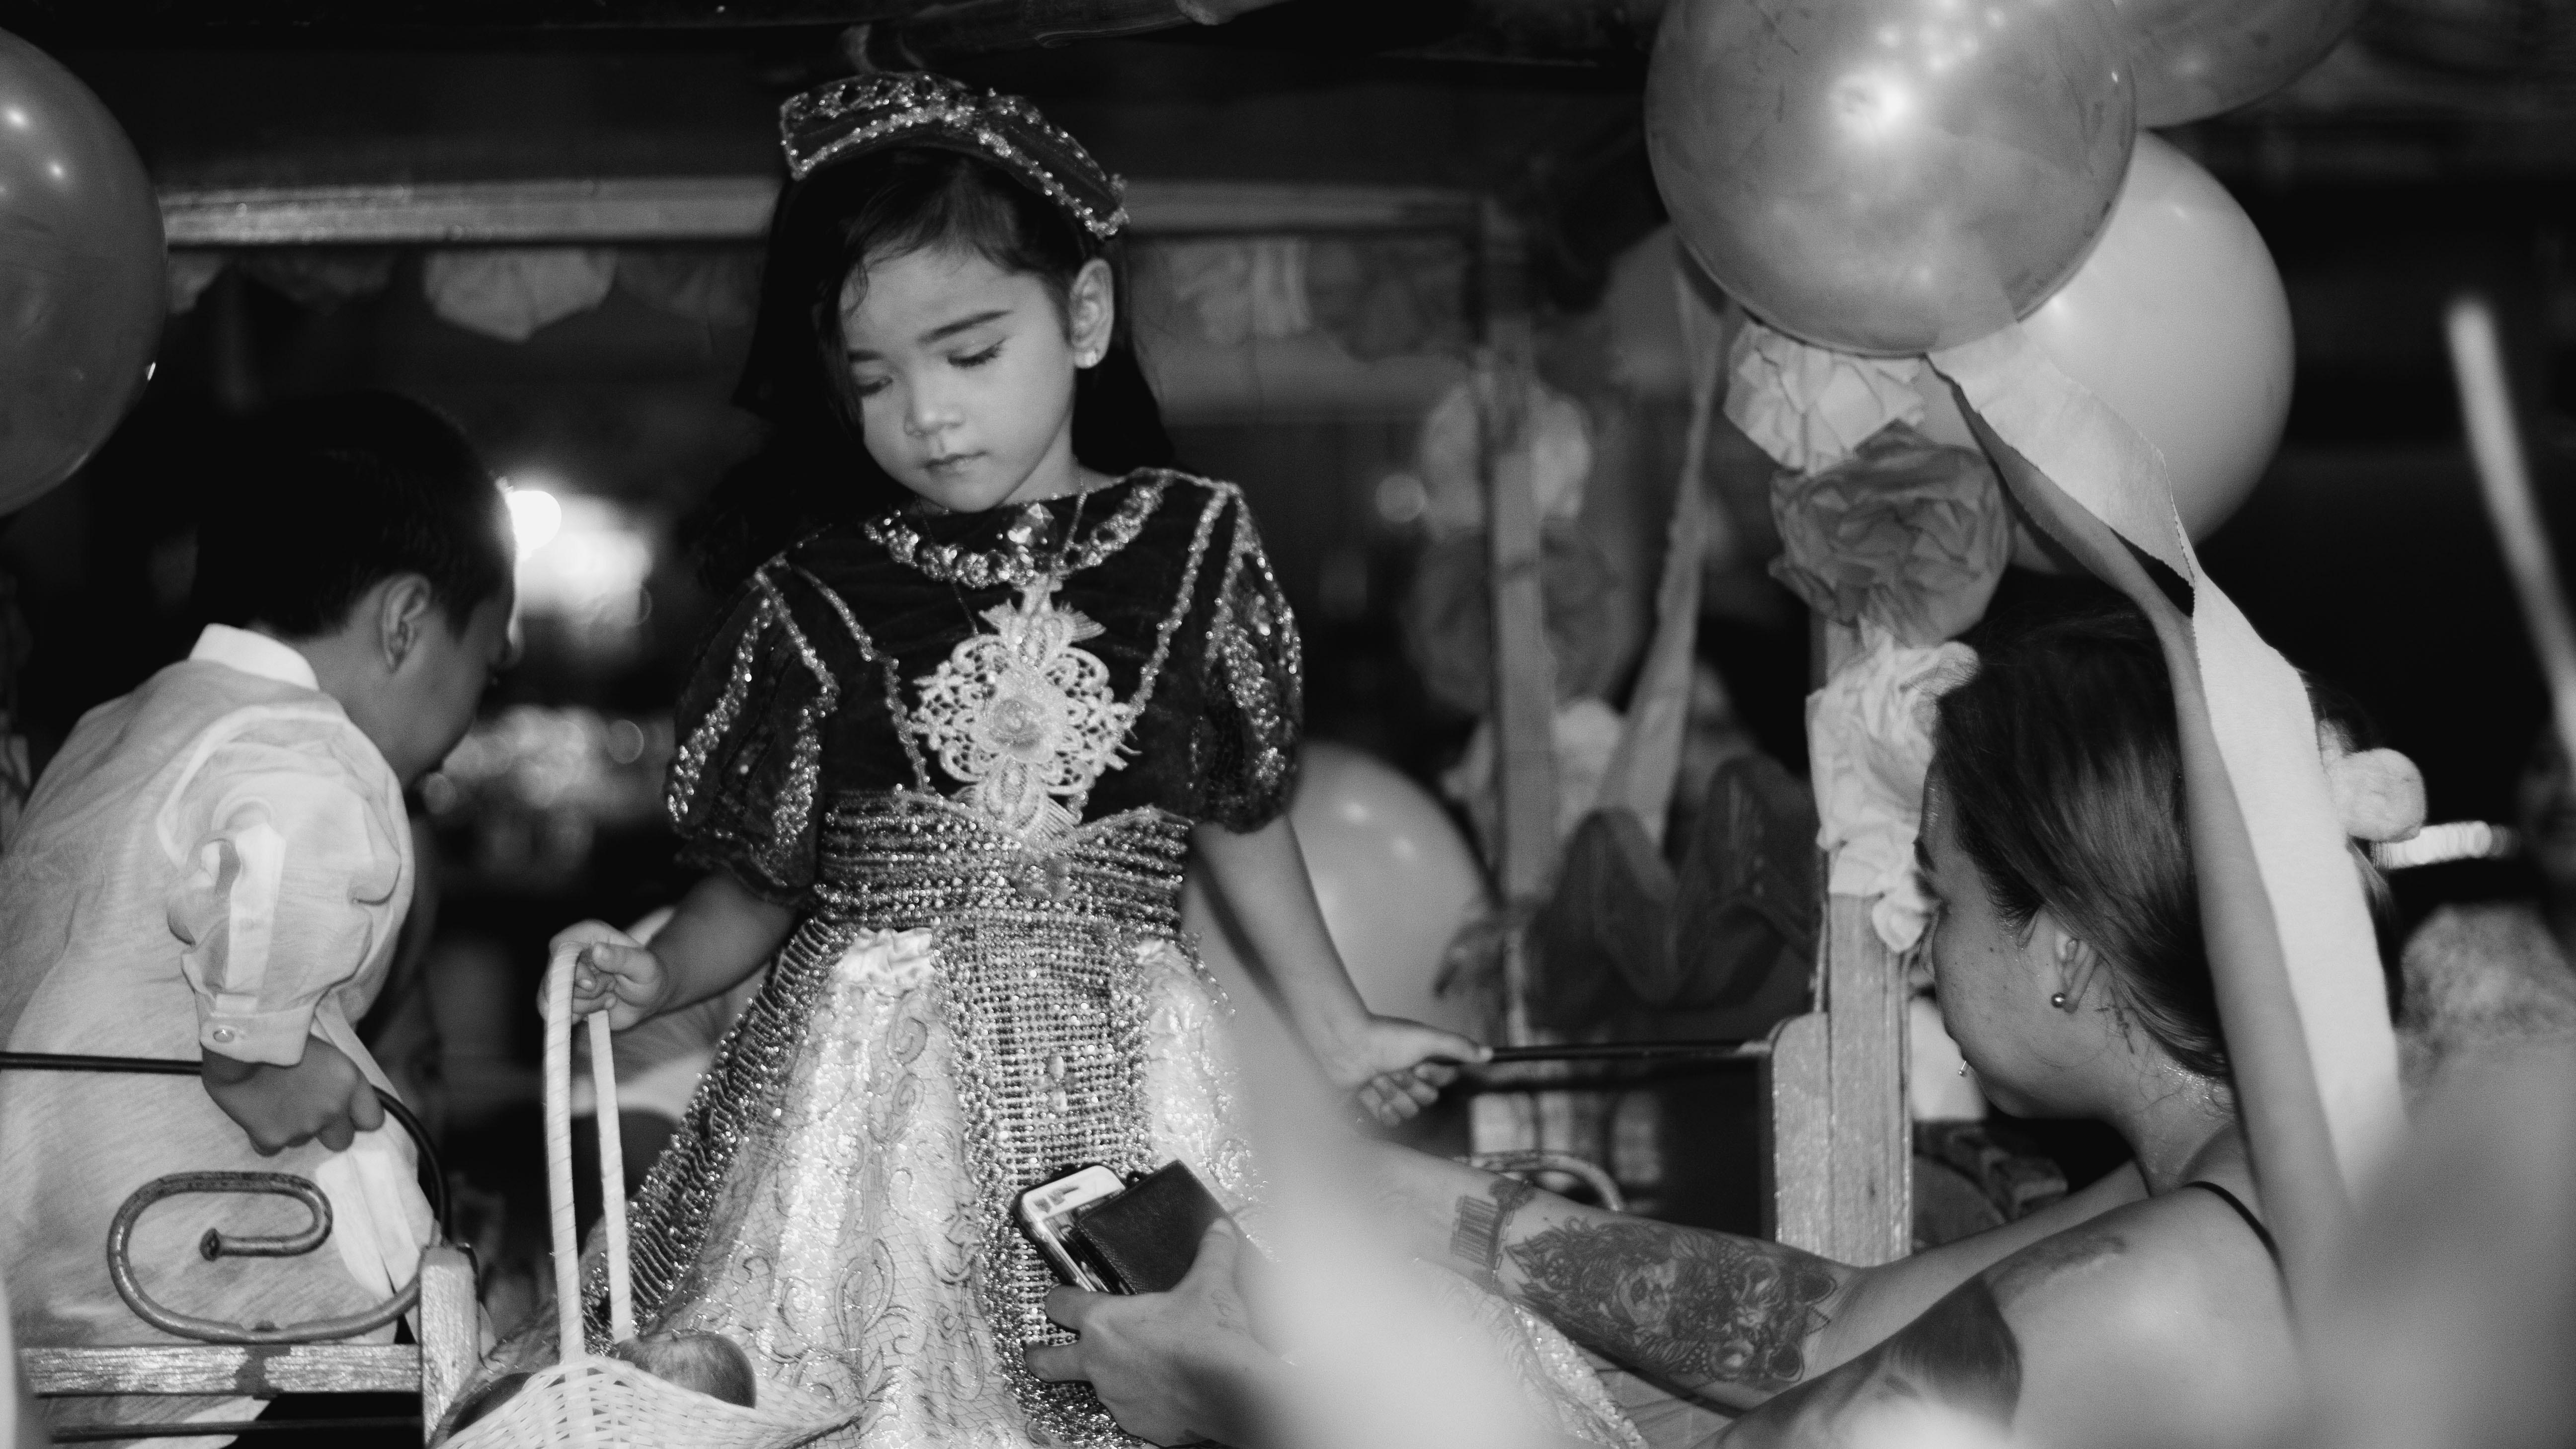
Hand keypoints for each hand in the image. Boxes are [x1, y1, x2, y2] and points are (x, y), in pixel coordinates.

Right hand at [201, 1037, 384, 1154]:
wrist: (240, 1043)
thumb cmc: (283, 1035)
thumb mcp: (327, 1051)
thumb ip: (339, 1080)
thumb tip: (341, 1097)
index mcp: (350, 1082)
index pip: (372, 1120)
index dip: (357, 1118)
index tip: (346, 1114)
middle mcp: (333, 1109)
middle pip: (342, 1140)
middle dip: (328, 1131)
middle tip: (307, 1111)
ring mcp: (303, 1127)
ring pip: (302, 1141)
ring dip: (292, 1128)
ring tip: (274, 1101)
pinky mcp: (272, 1138)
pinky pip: (271, 1148)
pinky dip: (264, 1135)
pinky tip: (256, 1113)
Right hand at [542, 920, 669, 1030]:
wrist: (647, 999)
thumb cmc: (649, 976)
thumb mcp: (644, 966)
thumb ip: (622, 957)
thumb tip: (597, 950)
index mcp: (588, 934)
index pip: (560, 947)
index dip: (570, 969)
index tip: (591, 984)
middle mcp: (572, 952)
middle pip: (554, 977)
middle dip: (585, 991)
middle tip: (610, 987)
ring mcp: (565, 975)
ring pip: (555, 998)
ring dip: (586, 1004)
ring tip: (609, 996)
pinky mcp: (564, 996)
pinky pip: (555, 1011)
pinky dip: (578, 1015)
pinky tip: (598, 1008)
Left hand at [1026, 1220, 1275, 1446]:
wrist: (1232, 1393)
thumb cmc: (1210, 1339)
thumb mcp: (1210, 1284)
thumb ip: (1211, 1252)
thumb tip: (1218, 1228)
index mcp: (1106, 1322)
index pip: (1062, 1304)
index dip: (1058, 1298)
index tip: (1059, 1298)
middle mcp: (1099, 1362)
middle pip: (1047, 1361)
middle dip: (1039, 1355)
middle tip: (1035, 1352)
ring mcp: (1114, 1397)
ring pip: (1096, 1385)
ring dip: (1107, 1375)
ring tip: (1135, 1366)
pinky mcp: (1135, 1424)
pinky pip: (1128, 1409)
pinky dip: (1139, 1399)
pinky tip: (1162, 1390)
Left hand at [1323, 1015, 1489, 1126]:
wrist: (1343, 1044)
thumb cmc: (1383, 1036)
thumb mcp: (1426, 1037)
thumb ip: (1459, 1046)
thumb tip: (1490, 1054)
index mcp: (1424, 1059)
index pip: (1444, 1081)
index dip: (1432, 1077)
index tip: (1418, 1064)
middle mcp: (1410, 1075)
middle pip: (1427, 1099)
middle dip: (1409, 1086)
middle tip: (1392, 1070)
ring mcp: (1392, 1090)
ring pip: (1409, 1111)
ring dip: (1392, 1095)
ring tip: (1376, 1078)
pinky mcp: (1373, 1102)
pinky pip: (1390, 1122)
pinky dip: (1382, 1111)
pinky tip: (1372, 1096)